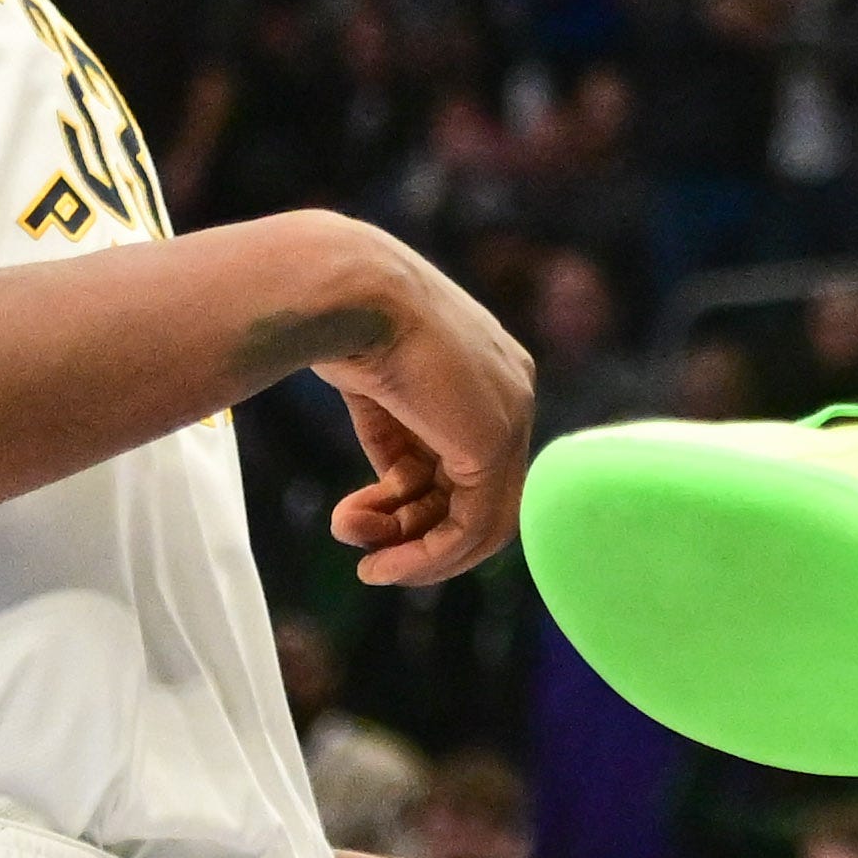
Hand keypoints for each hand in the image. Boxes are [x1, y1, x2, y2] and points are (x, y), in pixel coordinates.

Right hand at [285, 218, 537, 583]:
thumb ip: (403, 440)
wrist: (349, 292)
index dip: (420, 505)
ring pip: (480, 523)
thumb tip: (398, 492)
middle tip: (369, 562)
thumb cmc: (347, 325)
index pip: (471, 461)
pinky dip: (425, 558)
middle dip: (418, 536)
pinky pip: (470, 527)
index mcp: (489, 373)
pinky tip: (376, 565)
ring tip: (367, 566)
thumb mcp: (382, 393)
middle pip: (478, 497)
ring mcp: (510, 418)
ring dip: (417, 555)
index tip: (369, 523)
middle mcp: (510, 395)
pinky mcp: (492, 444)